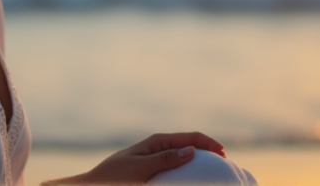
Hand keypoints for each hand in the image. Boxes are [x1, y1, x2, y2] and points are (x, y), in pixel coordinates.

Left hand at [42, 132, 225, 184]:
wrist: (95, 185)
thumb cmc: (114, 176)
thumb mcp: (140, 168)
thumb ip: (164, 159)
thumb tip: (191, 150)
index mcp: (157, 141)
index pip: (190, 137)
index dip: (209, 143)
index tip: (224, 155)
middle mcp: (159, 148)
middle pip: (191, 146)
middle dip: (208, 151)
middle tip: (225, 166)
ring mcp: (158, 159)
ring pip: (185, 157)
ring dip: (200, 163)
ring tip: (214, 174)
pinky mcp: (155, 172)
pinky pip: (176, 169)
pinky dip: (188, 172)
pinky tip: (194, 180)